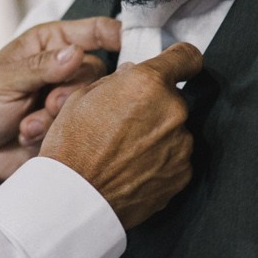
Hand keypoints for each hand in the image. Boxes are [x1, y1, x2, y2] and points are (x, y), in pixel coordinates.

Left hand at [0, 18, 120, 199]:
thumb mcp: (4, 81)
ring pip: (92, 101)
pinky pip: (82, 127)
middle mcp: (63, 68)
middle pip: (97, 70)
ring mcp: (69, 99)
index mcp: (48, 44)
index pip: (93, 31)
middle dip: (72, 89)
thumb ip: (40, 67)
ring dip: (59, 115)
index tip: (124, 43)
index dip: (114, 34)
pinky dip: (55, 132)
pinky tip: (29, 135)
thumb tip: (75, 53)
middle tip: (49, 103)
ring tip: (29, 125)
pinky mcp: (71, 128)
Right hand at [41, 42, 201, 228]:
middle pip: (174, 98)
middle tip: (125, 122)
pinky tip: (133, 168)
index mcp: (148, 84)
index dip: (181, 59)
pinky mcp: (181, 174)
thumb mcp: (81, 98)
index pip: (186, 57)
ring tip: (125, 150)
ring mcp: (180, 145)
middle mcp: (172, 112)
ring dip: (158, 134)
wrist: (74, 199)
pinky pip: (176, 158)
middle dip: (155, 105)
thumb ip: (116, 80)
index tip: (179, 64)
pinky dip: (160, 161)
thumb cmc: (71, 148)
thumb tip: (132, 75)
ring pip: (175, 130)